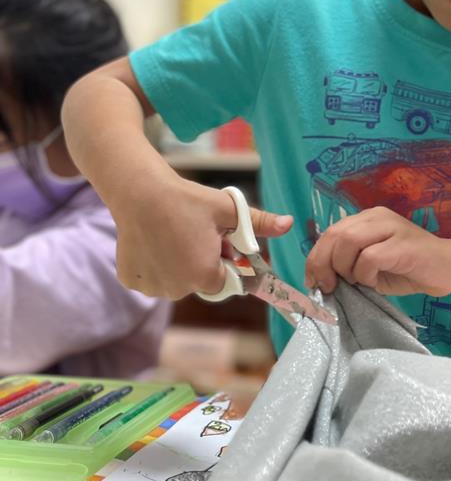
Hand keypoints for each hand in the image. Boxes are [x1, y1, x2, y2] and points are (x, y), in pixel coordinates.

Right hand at [113, 175, 292, 299]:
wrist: (140, 191)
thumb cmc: (187, 200)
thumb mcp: (228, 210)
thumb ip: (259, 223)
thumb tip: (288, 224)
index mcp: (206, 276)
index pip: (227, 282)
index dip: (227, 262)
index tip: (220, 241)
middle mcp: (179, 289)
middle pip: (201, 282)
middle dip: (204, 262)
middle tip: (196, 232)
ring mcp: (153, 287)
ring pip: (176, 281)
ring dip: (180, 265)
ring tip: (174, 234)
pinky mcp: (131, 280)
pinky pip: (153, 278)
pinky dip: (156, 265)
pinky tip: (155, 241)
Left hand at [305, 206, 450, 297]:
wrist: (450, 268)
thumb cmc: (409, 269)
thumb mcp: (371, 265)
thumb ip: (349, 263)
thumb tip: (320, 278)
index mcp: (366, 219)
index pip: (329, 232)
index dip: (315, 258)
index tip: (313, 281)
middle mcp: (376, 217)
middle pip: (334, 234)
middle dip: (323, 264)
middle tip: (329, 287)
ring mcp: (391, 227)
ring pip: (348, 241)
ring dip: (345, 268)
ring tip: (358, 282)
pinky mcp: (403, 243)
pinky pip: (369, 257)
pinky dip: (365, 274)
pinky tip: (375, 281)